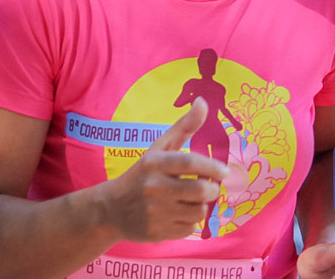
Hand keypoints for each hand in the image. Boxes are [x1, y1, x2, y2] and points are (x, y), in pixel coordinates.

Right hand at [102, 97, 227, 242]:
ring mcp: (154, 212)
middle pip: (200, 191)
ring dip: (200, 206)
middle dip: (211, 189)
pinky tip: (178, 214)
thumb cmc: (141, 175)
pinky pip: (189, 229)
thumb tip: (202, 102)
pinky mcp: (156, 232)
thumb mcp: (158, 149)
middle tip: (209, 187)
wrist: (110, 210)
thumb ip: (183, 127)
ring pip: (198, 212)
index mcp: (154, 163)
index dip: (212, 167)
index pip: (190, 163)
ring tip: (191, 200)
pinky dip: (189, 222)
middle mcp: (153, 187)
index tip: (224, 171)